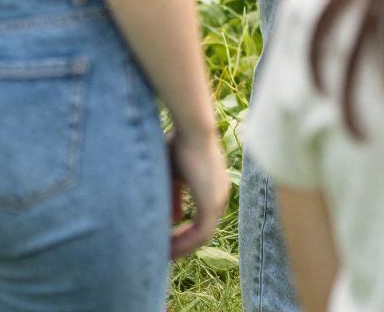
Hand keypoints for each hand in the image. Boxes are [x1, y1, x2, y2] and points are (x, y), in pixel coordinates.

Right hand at [167, 126, 229, 260]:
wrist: (193, 129)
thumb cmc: (180, 144)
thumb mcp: (173, 174)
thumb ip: (174, 197)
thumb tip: (173, 220)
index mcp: (213, 187)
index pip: (202, 218)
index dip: (185, 233)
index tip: (166, 240)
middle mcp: (220, 195)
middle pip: (203, 230)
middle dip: (183, 244)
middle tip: (165, 254)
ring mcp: (218, 199)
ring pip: (202, 236)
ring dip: (183, 247)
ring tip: (164, 255)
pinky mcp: (212, 203)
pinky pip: (200, 233)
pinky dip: (185, 243)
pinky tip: (168, 248)